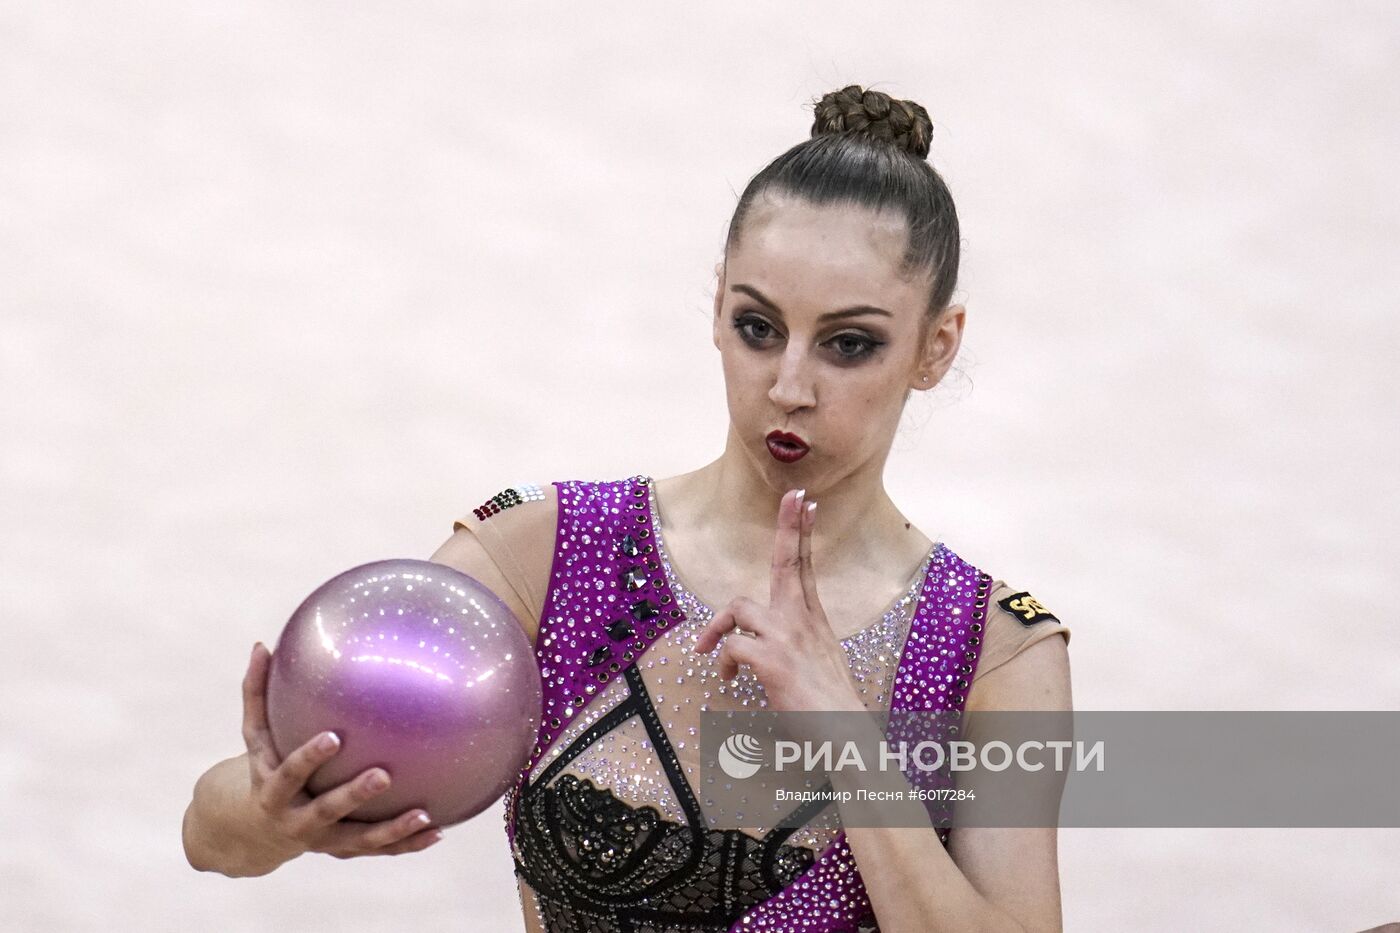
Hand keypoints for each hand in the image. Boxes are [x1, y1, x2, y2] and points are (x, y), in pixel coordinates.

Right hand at [240, 643, 444, 859]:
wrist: (253, 832)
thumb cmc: (261, 767)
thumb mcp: (254, 737)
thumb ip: (256, 693)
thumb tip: (263, 644)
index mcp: (274, 792)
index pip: (289, 774)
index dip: (309, 758)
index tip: (333, 737)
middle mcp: (297, 822)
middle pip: (326, 810)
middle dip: (353, 795)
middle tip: (384, 775)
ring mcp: (323, 841)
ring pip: (360, 839)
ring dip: (392, 831)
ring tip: (424, 815)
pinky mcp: (344, 850)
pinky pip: (379, 850)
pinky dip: (407, 844)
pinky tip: (440, 830)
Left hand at [691, 488, 867, 714]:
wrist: (846, 736)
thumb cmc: (830, 708)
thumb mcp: (820, 666)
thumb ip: (800, 646)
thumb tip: (778, 647)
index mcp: (814, 621)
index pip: (807, 567)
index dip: (803, 533)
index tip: (806, 503)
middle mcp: (802, 622)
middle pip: (789, 562)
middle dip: (788, 526)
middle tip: (791, 494)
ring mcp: (787, 638)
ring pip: (739, 606)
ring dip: (717, 625)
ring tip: (709, 648)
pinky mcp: (772, 660)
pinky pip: (731, 647)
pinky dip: (721, 662)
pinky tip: (726, 679)